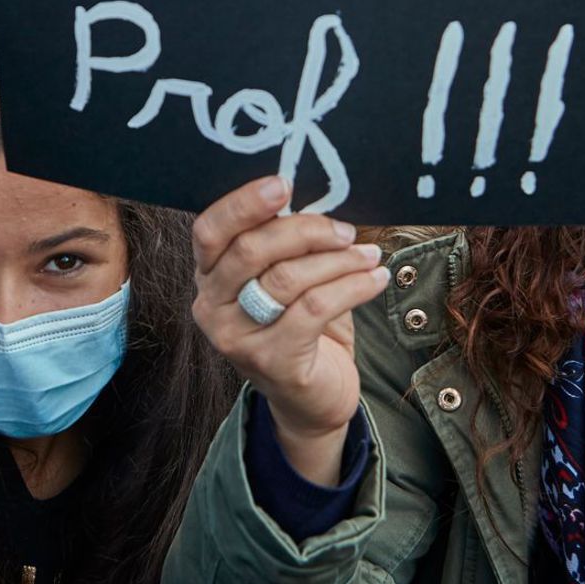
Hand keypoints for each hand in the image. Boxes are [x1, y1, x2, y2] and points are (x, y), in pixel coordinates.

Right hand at [191, 177, 387, 485]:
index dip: (244, 204)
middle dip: (304, 231)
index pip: (209, 230)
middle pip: (250, 250)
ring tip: (369, 255)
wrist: (311, 399)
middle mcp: (211, 307)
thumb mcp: (284, 278)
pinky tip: (376, 279)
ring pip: (287, 279)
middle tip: (345, 230)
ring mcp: (236, 338)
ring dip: (338, 260)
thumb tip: (314, 195)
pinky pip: (316, 308)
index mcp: (208, 276)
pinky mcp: (272, 361)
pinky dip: (353, 286)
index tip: (284, 184)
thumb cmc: (300, 326)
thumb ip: (285, 243)